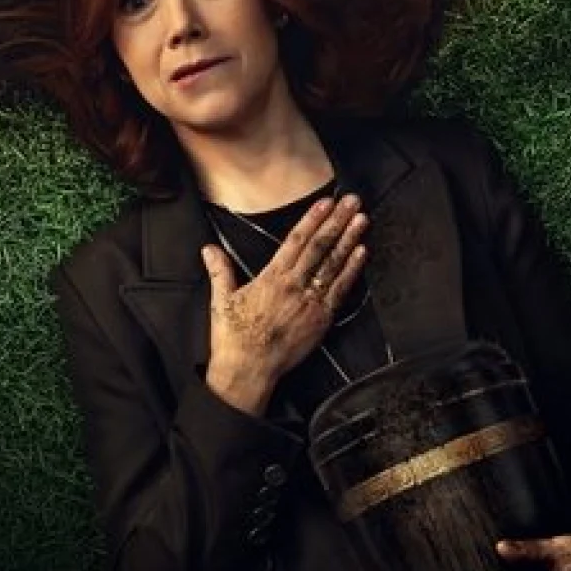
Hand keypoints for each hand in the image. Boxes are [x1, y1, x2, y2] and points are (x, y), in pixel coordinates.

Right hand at [202, 193, 368, 414]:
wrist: (249, 370)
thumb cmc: (234, 337)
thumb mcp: (221, 300)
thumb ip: (219, 270)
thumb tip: (209, 249)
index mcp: (271, 278)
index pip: (296, 241)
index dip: (312, 219)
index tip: (326, 202)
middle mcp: (294, 286)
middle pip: (320, 247)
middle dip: (337, 221)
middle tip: (352, 200)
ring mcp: (310, 302)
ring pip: (334, 265)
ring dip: (349, 240)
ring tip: (362, 219)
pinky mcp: (321, 319)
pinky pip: (340, 290)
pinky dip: (352, 271)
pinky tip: (362, 253)